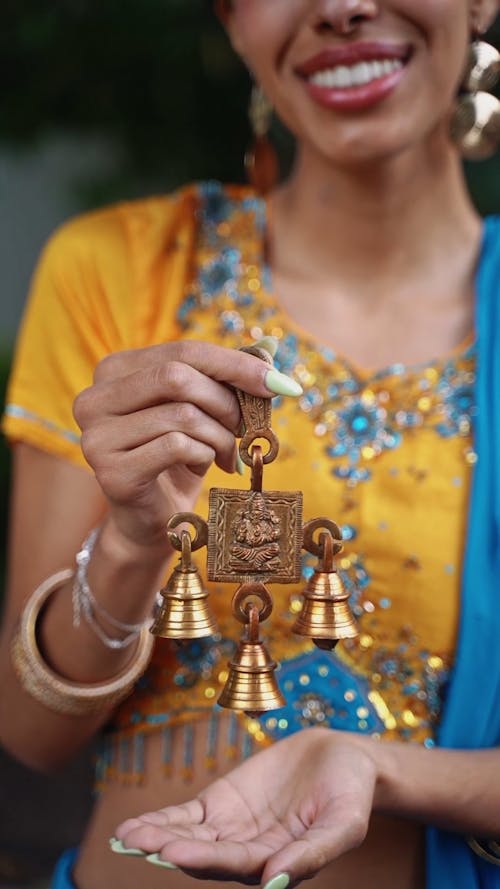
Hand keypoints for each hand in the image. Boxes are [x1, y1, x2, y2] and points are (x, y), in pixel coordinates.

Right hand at [73, 339, 300, 548]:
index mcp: (113, 371)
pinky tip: (205, 467)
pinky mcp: (112, 473)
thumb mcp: (199, 409)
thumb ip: (225, 375)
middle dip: (226, 401)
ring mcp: (97, 437)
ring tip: (228, 453)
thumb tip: (269, 347)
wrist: (152, 519)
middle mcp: (94, 399)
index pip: (181, 351)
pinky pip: (177, 447)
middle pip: (178, 377)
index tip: (278, 383)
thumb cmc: (177, 458)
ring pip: (182, 415)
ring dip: (220, 435)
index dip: (234, 364)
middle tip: (247, 426)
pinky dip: (205, 456)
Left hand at [114, 728, 377, 886]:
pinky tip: (131, 829)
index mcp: (279, 864)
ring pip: (189, 838)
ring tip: (127, 838)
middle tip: (143, 845)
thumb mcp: (345, 823)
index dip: (207, 859)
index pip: (238, 865)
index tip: (177, 853)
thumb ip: (313, 853)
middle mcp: (249, 854)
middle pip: (206, 856)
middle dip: (173, 850)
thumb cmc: (351, 793)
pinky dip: (160, 821)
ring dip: (158, 838)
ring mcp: (231, 830)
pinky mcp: (220, 805)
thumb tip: (277, 880)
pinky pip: (185, 817)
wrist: (342, 756)